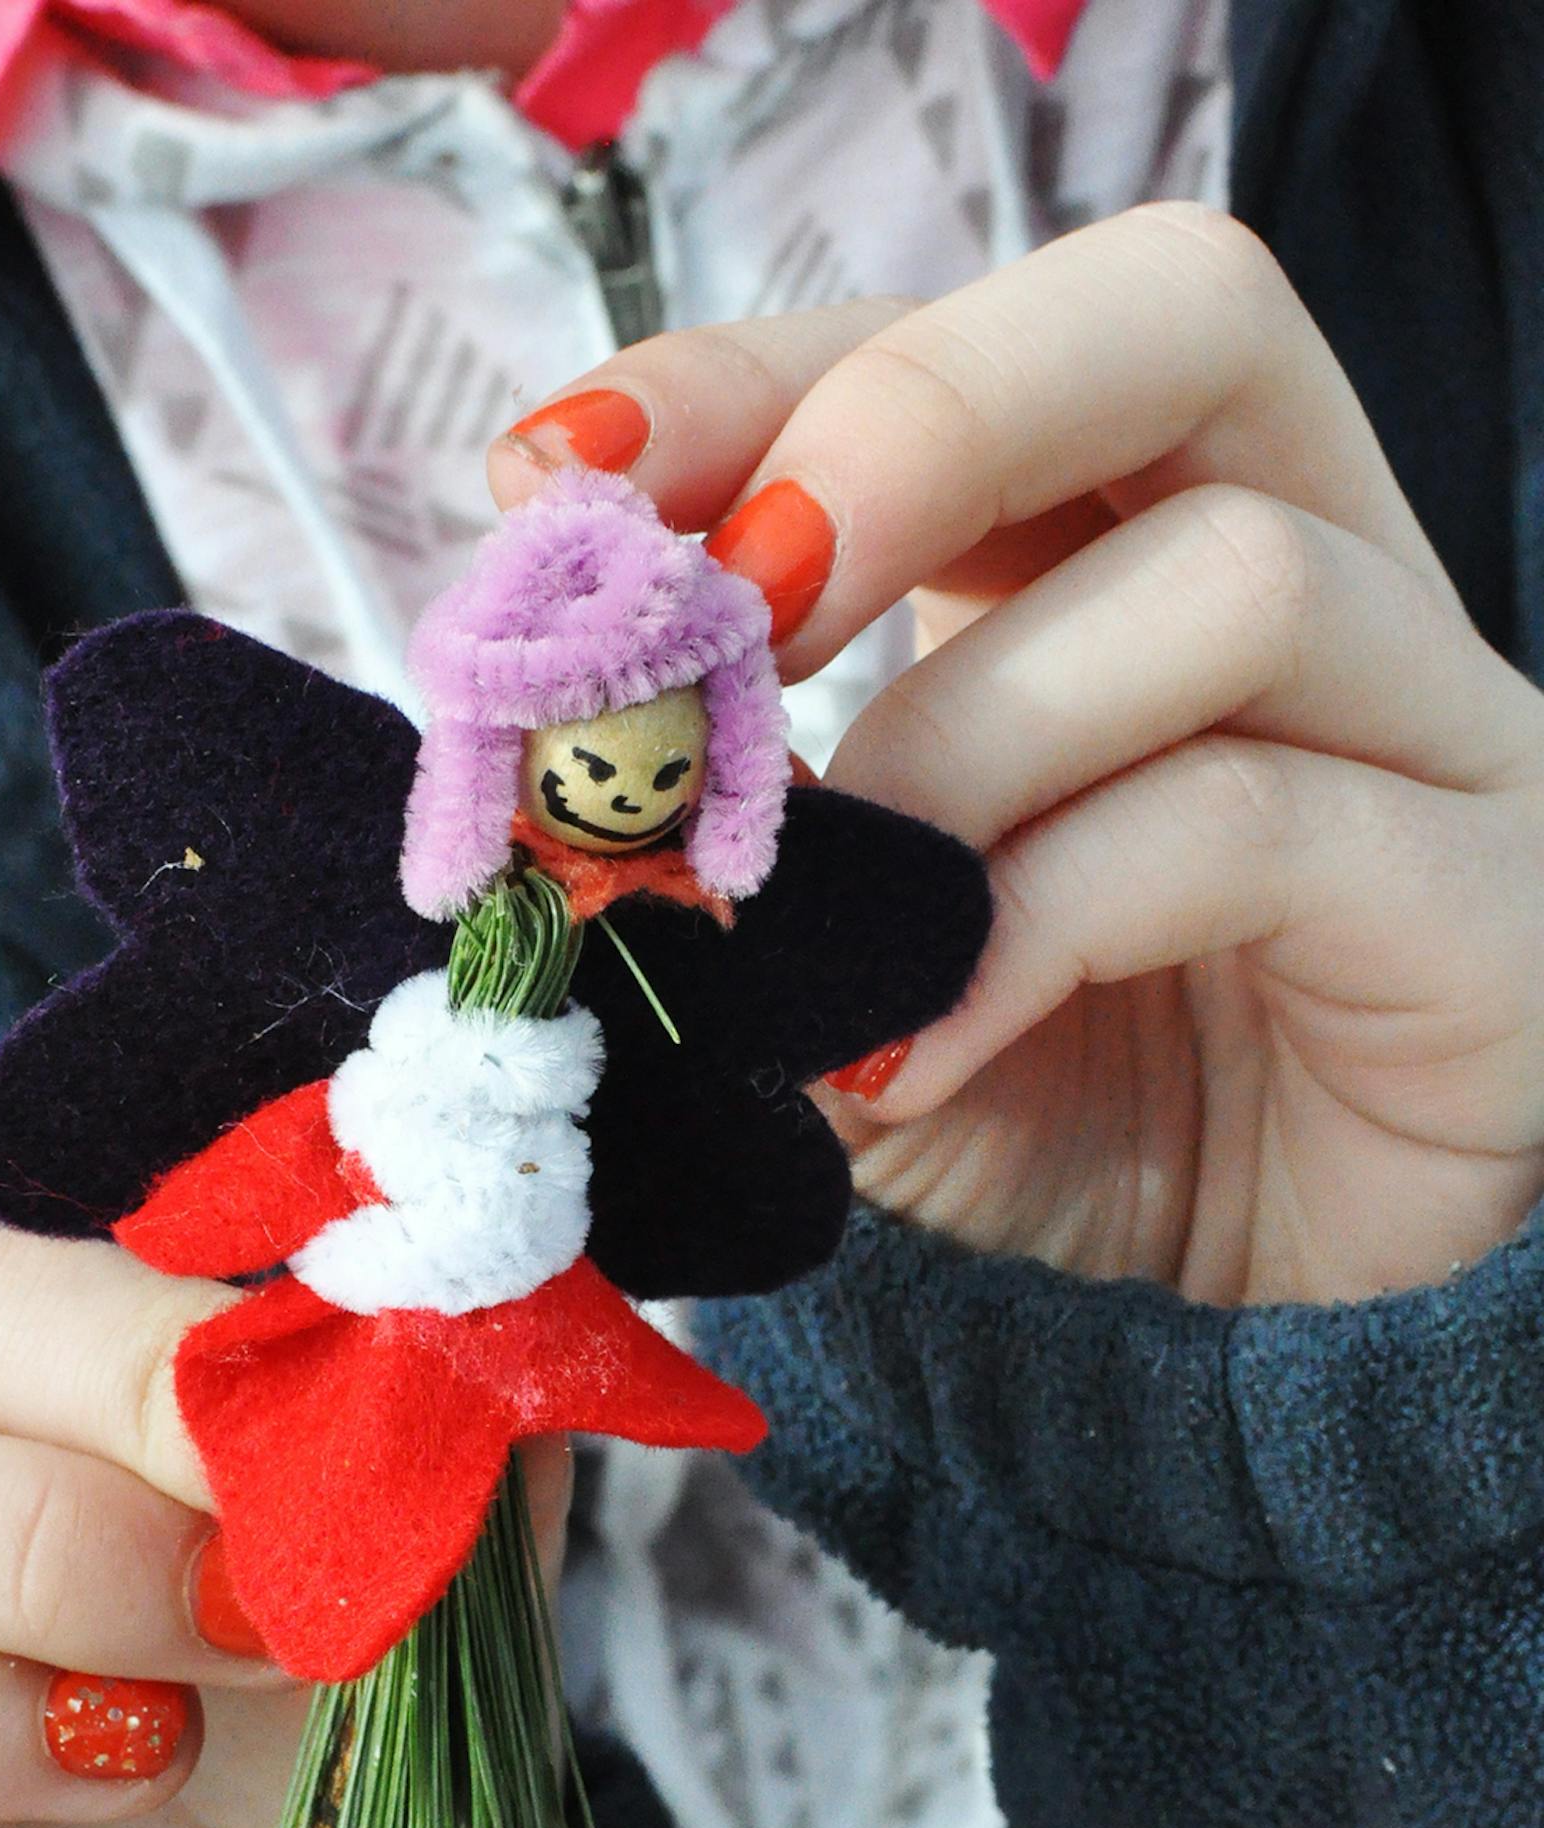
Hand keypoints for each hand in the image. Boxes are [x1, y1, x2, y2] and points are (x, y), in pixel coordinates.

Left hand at [494, 205, 1543, 1303]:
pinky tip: (917, 1055)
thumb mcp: (839, 963)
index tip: (552, 480)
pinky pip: (1259, 827)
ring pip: (1233, 577)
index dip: (753, 375)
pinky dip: (1036, 926)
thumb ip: (733, 851)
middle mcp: (1312, 576)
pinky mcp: (1485, 902)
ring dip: (965, 734)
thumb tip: (568, 780)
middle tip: (741, 597)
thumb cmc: (1036, 1106)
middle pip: (1180, 315)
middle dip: (918, 420)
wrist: (1232, 1336)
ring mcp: (1425, 726)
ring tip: (831, 909)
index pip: (966, 340)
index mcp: (1122, 544)